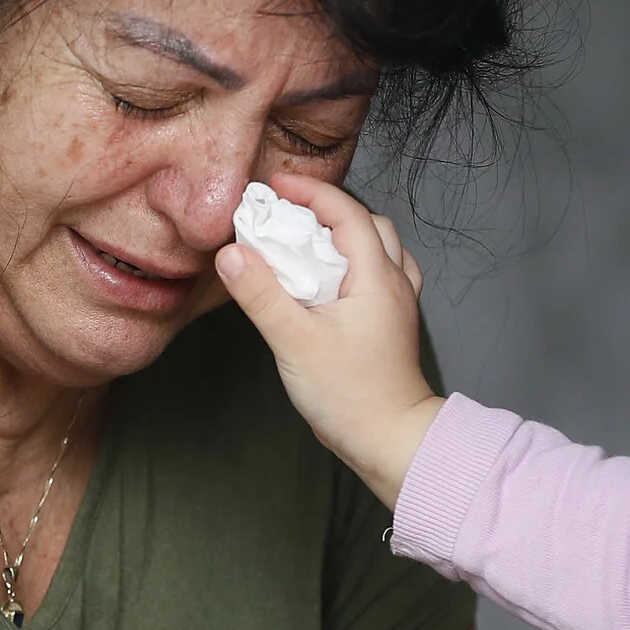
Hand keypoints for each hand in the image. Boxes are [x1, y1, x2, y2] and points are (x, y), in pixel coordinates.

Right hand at [214, 175, 443, 506]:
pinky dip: (354, 263)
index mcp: (376, 277)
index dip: (309, 192)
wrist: (391, 441)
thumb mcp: (294, 341)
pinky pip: (379, 274)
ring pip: (378, 248)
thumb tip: (232, 253)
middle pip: (366, 223)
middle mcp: (394, 282)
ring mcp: (398, 304)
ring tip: (305, 244)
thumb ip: (261, 294)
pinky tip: (329, 281)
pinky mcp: (392, 324)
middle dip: (325, 210)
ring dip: (343, 235)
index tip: (274, 188)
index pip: (346, 212)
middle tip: (286, 214)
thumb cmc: (350, 395)